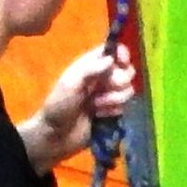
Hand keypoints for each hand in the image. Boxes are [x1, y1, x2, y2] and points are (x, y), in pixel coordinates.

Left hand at [22, 37, 135, 168]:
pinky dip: (114, 111)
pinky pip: (126, 106)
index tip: (122, 61)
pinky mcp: (114, 111)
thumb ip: (90, 69)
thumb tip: (111, 59)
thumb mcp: (70, 84)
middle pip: (126, 70)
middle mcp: (102, 77)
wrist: (58, 135)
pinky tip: (100, 116)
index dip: (121, 53)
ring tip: (95, 107)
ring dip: (114, 99)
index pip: (111, 51)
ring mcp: (109, 95)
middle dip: (118, 81)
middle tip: (102, 90)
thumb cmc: (59, 105)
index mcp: (89, 65)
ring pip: (128, 89)